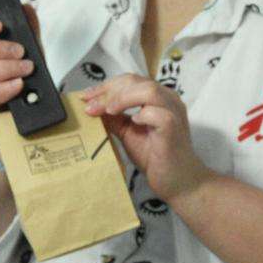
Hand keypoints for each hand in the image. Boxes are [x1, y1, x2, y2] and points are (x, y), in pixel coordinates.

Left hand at [82, 74, 213, 201]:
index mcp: (157, 97)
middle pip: (134, 81)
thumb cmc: (155, 156)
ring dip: (122, 98)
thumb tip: (91, 107)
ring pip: (147, 90)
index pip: (128, 81)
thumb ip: (114, 118)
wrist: (178, 181)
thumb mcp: (128, 132)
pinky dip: (142, 115)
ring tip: (108, 111)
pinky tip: (133, 123)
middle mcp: (167, 99)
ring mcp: (173, 111)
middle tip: (90, 106)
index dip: (105, 86)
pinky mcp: (173, 126)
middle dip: (108, 91)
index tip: (84, 96)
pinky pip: (157, 113)